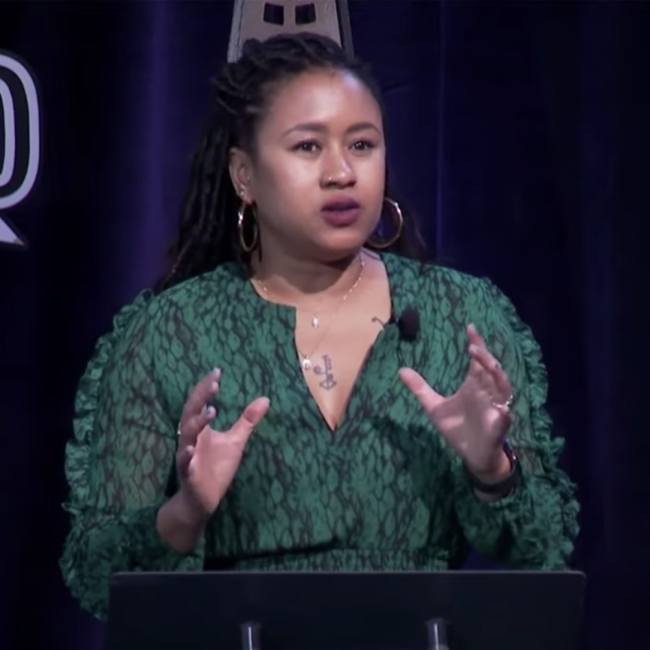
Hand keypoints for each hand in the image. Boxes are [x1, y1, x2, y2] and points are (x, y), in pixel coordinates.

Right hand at [176, 369, 269, 518]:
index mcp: (200, 429)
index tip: (217, 371)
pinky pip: (184, 463)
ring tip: (211, 411)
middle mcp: (190, 438)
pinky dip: (185, 456)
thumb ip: (247, 420)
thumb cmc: (215, 468)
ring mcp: (187, 455)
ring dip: (197, 423)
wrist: (201, 500)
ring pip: (186, 436)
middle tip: (213, 384)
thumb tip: (265, 399)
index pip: (200, 403)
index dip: (206, 388)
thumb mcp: (235, 441)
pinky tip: (190, 449)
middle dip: (200, 398)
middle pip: (190, 414)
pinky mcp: (187, 474)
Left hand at [399, 324, 512, 479]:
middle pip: (492, 369)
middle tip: (473, 347)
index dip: (476, 344)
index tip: (470, 328)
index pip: (478, 361)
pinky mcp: (499, 428)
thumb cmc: (458, 428)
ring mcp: (495, 409)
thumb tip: (401, 370)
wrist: (472, 455)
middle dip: (485, 357)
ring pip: (503, 388)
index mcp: (475, 385)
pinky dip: (505, 414)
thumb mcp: (434, 407)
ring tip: (489, 364)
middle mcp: (488, 393)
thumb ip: (420, 389)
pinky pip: (505, 419)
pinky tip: (503, 410)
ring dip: (497, 376)